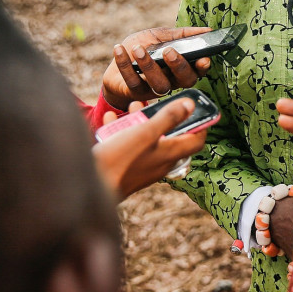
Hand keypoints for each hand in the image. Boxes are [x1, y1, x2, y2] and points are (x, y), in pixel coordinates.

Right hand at [92, 98, 207, 199]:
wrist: (90, 187)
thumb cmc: (119, 160)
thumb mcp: (146, 133)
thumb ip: (169, 118)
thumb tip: (190, 105)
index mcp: (170, 154)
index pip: (196, 140)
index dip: (201, 124)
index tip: (199, 109)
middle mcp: (160, 162)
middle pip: (170, 136)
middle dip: (163, 117)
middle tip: (156, 104)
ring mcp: (143, 166)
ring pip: (148, 139)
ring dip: (141, 121)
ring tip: (132, 107)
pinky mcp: (127, 168)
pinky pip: (130, 145)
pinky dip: (123, 131)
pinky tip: (111, 119)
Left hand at [101, 26, 211, 109]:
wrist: (115, 66)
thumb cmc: (143, 48)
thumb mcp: (161, 36)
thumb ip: (181, 34)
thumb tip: (207, 30)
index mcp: (181, 68)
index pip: (198, 71)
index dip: (202, 67)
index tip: (203, 59)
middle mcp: (172, 81)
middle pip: (184, 80)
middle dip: (178, 65)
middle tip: (169, 51)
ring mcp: (155, 89)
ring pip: (159, 84)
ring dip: (149, 65)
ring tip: (138, 49)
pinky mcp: (136, 92)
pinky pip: (133, 81)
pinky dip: (124, 64)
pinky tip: (119, 49)